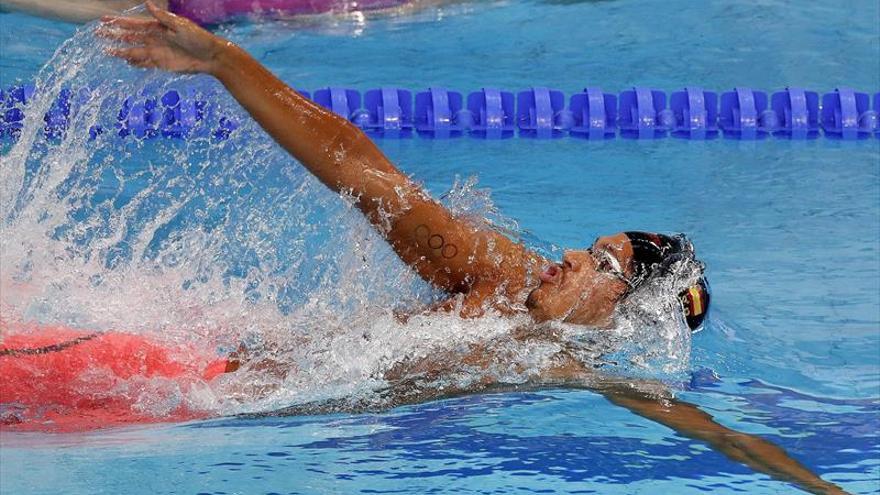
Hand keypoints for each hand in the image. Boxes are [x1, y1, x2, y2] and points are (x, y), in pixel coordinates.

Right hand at [97, 0, 225, 74]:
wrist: (210, 56)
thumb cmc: (198, 38)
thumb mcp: (180, 25)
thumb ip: (163, 17)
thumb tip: (148, 4)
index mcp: (157, 27)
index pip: (133, 24)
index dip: (118, 22)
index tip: (103, 20)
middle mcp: (154, 39)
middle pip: (129, 37)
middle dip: (114, 35)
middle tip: (97, 34)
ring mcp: (157, 52)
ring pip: (134, 51)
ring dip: (121, 51)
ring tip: (107, 51)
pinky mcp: (162, 64)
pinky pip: (145, 63)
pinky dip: (136, 62)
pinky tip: (126, 61)